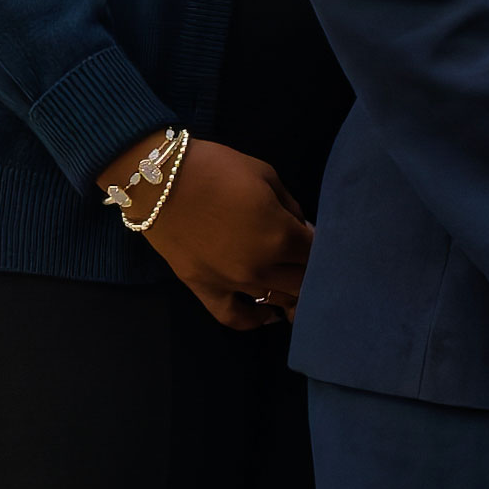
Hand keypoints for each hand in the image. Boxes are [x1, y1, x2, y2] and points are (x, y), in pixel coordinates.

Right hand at [99, 133, 310, 329]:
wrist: (158, 181)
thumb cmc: (218, 169)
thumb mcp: (267, 177)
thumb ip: (292, 208)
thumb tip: (305, 229)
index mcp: (281, 236)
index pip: (320, 253)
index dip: (329, 246)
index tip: (329, 240)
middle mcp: (261, 267)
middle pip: (304, 282)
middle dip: (315, 272)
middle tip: (314, 262)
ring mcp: (231, 282)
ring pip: (276, 301)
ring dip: (293, 294)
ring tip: (301, 287)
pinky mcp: (203, 288)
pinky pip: (233, 317)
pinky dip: (254, 320)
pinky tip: (268, 314)